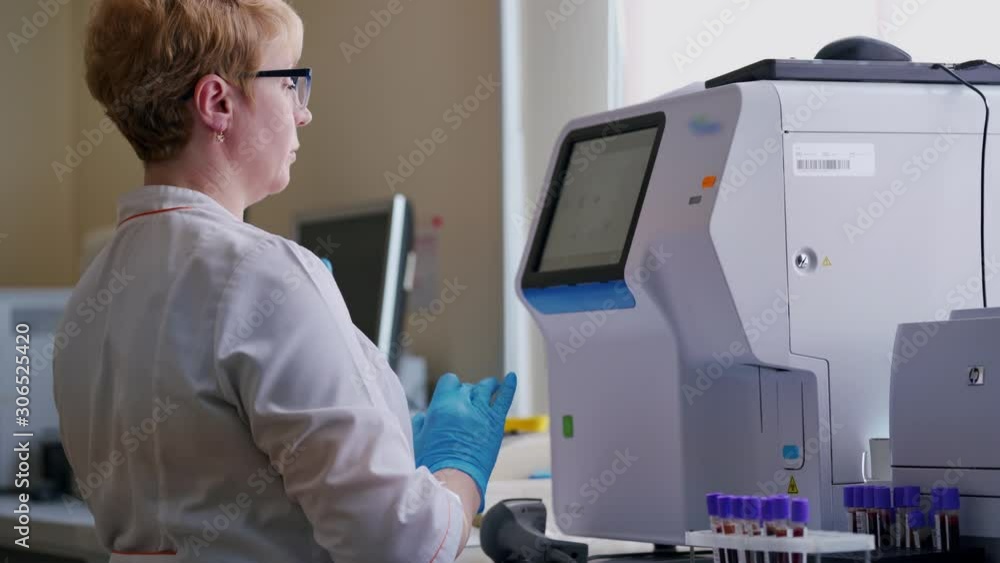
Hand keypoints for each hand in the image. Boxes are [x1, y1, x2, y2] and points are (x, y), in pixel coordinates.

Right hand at [412, 372, 516, 511]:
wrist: (454, 481)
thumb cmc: (433, 464)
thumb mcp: (419, 439)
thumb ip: (421, 423)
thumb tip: (424, 417)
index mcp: (442, 404)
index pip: (450, 381)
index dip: (450, 388)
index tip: (451, 396)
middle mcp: (463, 404)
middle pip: (468, 387)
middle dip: (466, 393)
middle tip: (466, 406)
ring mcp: (482, 412)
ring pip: (487, 388)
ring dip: (486, 388)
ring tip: (488, 389)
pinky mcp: (496, 423)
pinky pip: (505, 398)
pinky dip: (509, 386)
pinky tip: (512, 378)